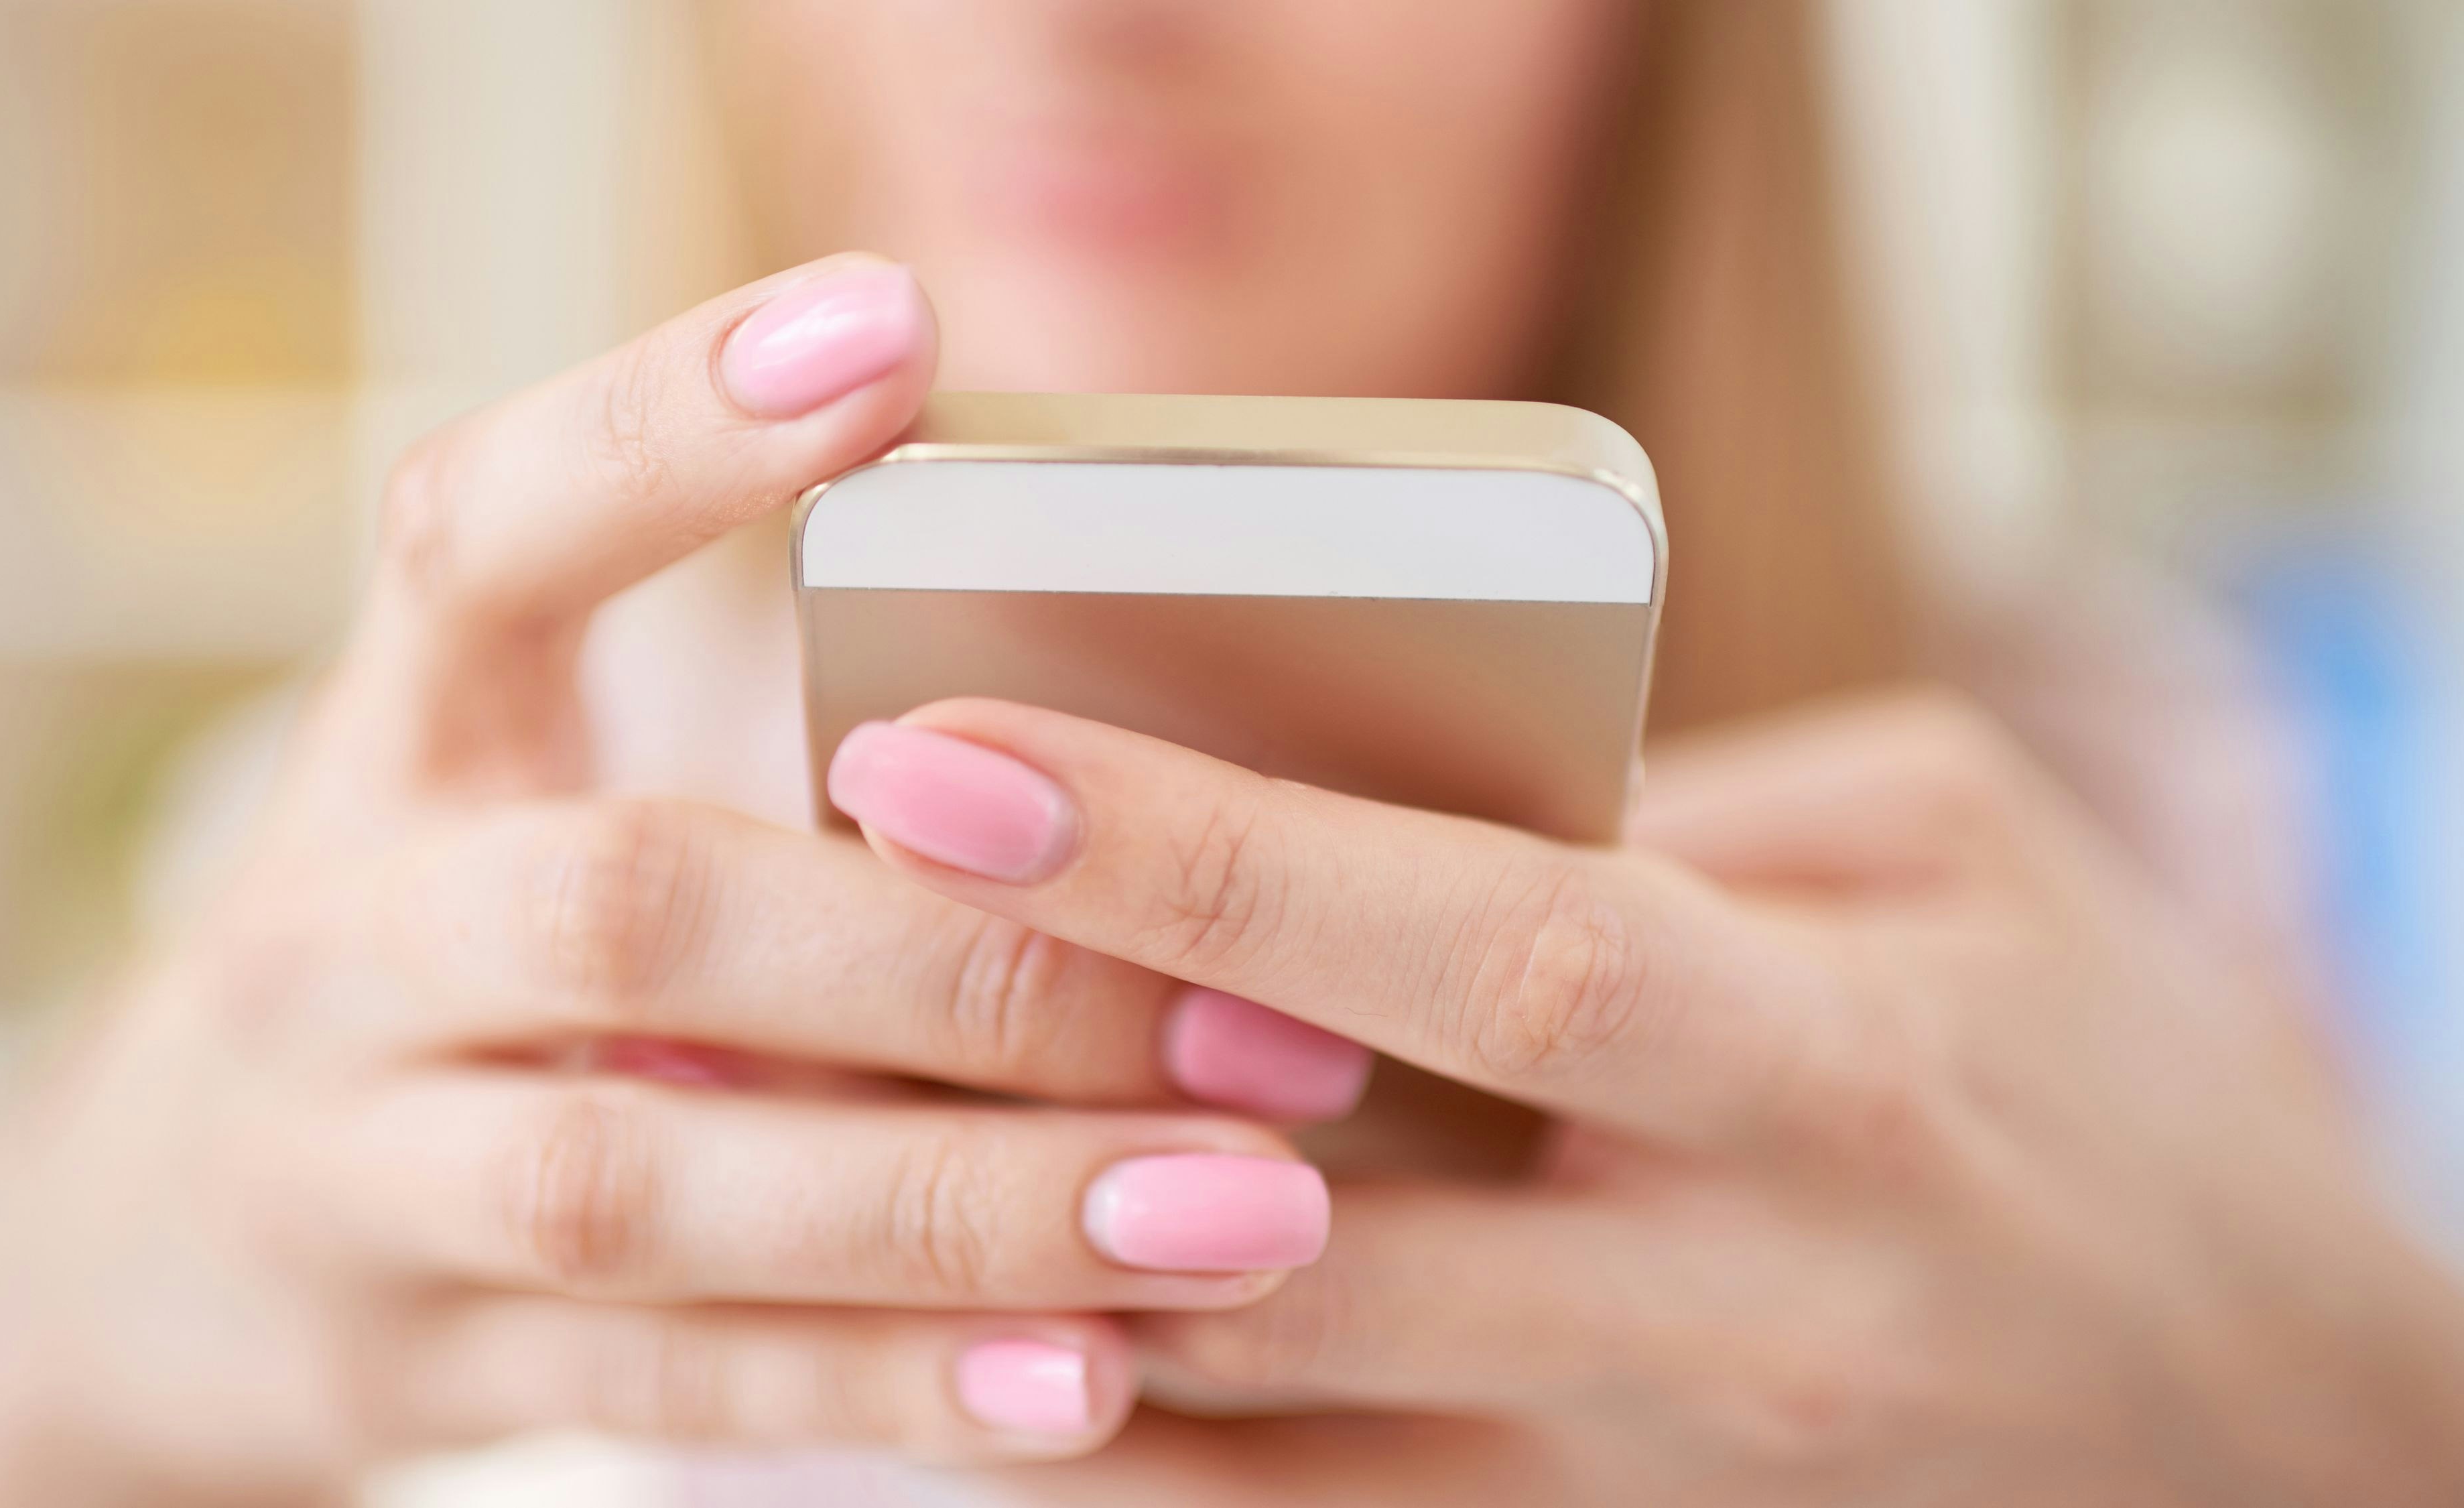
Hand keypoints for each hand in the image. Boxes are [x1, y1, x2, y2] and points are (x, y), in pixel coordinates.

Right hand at [0, 258, 1368, 1505]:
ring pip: (655, 1183)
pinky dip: (885, 1387)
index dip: (661, 426)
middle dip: (947, 954)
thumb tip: (1120, 709)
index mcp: (401, 743)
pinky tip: (1088, 1380)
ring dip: (966, 1202)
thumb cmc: (442, 957)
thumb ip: (743, 746)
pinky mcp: (414, 1367)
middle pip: (625, 908)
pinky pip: (671, 1384)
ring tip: (1244, 1210)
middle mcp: (346, 943)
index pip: (484, 537)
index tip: (888, 323)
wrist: (142, 1251)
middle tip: (1250, 994)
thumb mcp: (510, 804)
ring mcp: (357, 1174)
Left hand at [825, 694, 2463, 1505]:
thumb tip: (1383, 777)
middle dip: (1020, 1084)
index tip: (946, 752)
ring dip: (1006, 1291)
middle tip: (770, 951)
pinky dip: (1116, 1449)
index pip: (1463, 944)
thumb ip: (1678, 812)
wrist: (2287, 1428)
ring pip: (1258, 1420)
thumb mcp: (1957, 860)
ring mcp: (1646, 1482)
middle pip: (1302, 1209)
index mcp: (1814, 1058)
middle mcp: (1712, 1299)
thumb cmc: (2122, 1083)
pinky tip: (950, 1343)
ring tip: (782, 1146)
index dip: (1194, 856)